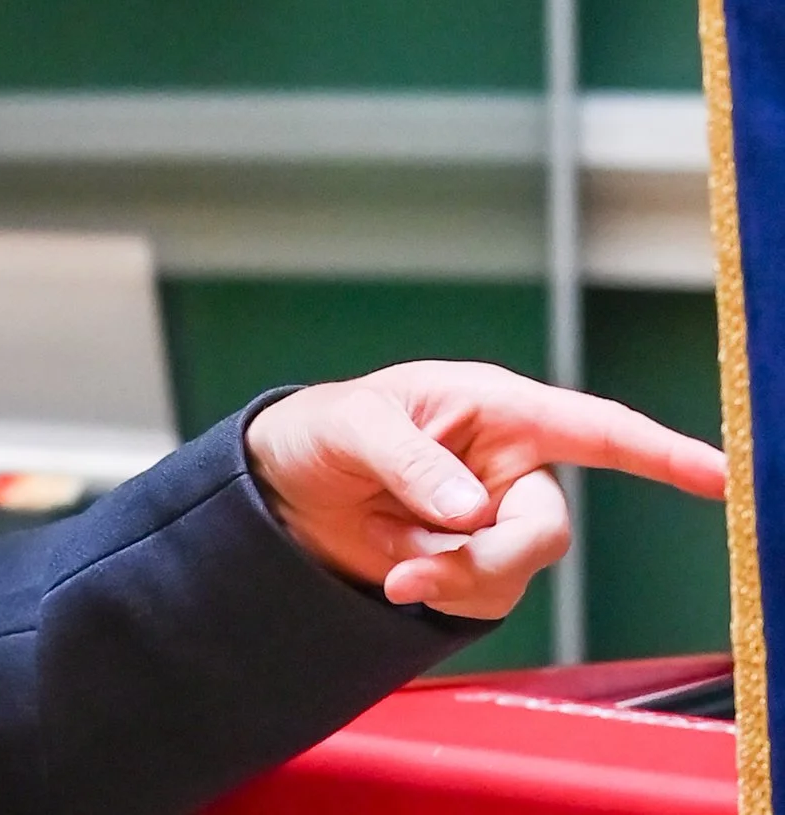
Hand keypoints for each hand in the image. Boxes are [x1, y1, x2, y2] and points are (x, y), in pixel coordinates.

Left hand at [245, 361, 725, 619]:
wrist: (285, 487)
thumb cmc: (324, 429)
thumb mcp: (352, 426)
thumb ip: (408, 461)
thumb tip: (468, 510)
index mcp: (498, 408)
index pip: (596, 429)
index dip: (662, 453)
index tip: (723, 477)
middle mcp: (512, 465)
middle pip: (546, 530)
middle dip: (483, 558)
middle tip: (410, 567)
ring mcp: (498, 518)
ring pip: (515, 573)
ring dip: (447, 576)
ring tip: (385, 548)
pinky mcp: (477, 562)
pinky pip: (485, 598)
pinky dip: (436, 592)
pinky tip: (395, 564)